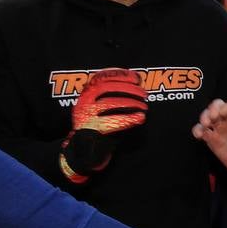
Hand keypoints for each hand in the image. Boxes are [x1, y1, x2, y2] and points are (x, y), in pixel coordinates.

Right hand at [60, 68, 147, 182]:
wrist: (82, 152)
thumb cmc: (97, 127)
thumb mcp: (101, 108)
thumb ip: (112, 96)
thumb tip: (136, 83)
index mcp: (86, 94)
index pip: (102, 77)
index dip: (120, 75)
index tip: (136, 77)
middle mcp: (83, 102)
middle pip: (106, 88)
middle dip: (128, 88)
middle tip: (144, 94)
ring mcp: (85, 116)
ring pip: (109, 103)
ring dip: (130, 103)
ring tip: (144, 107)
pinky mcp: (90, 129)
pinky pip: (113, 121)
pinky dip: (129, 118)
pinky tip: (140, 118)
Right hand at [192, 99, 226, 178]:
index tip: (221, 114)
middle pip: (219, 106)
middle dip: (213, 109)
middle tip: (211, 118)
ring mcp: (221, 128)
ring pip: (208, 116)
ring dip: (204, 117)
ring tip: (204, 125)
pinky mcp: (212, 139)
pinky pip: (202, 131)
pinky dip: (198, 130)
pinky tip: (198, 135)